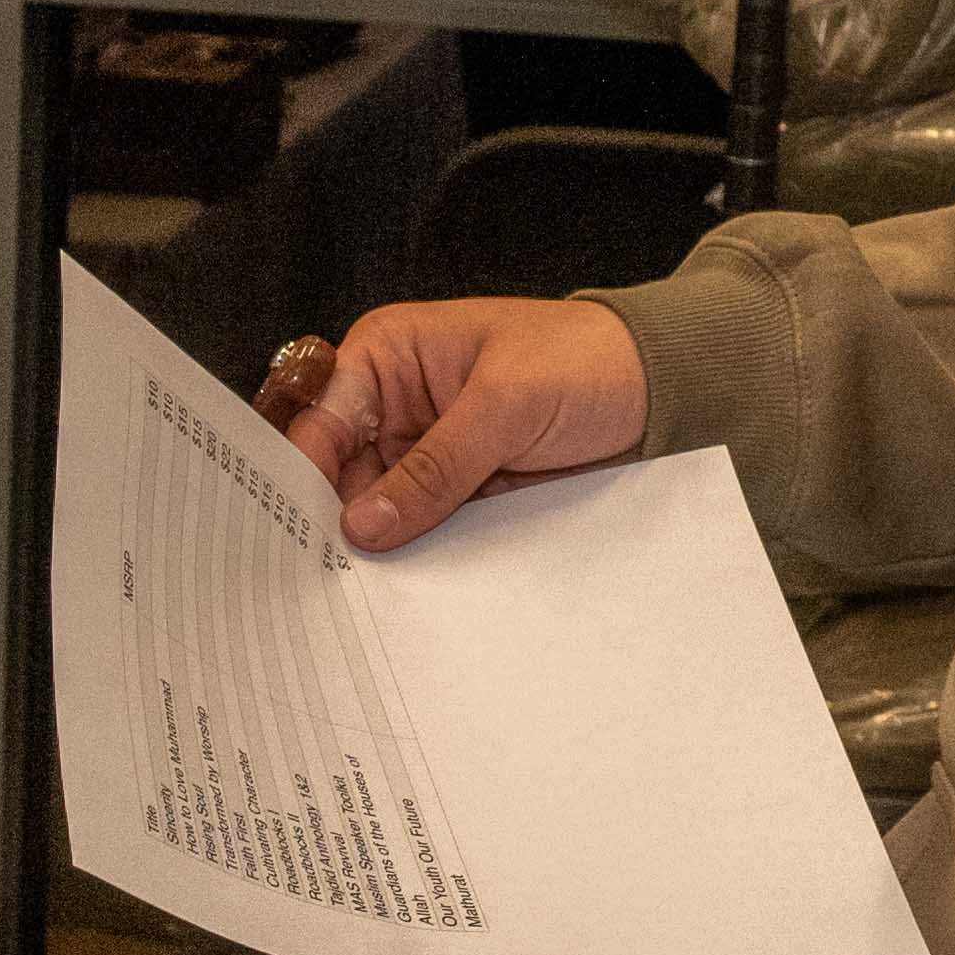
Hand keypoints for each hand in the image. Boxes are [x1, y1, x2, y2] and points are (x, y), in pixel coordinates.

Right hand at [249, 295, 650, 552]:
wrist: (658, 388)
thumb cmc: (586, 361)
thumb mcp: (507, 406)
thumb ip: (435, 467)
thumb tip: (365, 524)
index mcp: (386, 356)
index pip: (320, 424)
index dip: (301, 481)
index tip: (296, 539)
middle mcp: (393, 405)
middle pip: (337, 478)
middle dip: (336, 526)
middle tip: (329, 584)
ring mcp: (422, 454)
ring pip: (376, 513)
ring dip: (379, 550)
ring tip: (364, 597)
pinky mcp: (455, 492)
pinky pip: (421, 532)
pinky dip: (416, 559)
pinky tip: (407, 590)